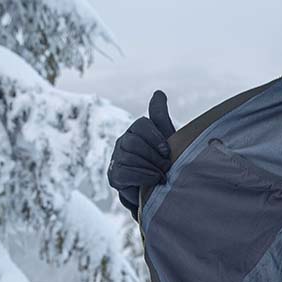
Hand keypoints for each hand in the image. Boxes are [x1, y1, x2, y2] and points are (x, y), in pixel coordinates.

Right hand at [107, 90, 176, 218]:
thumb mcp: (166, 138)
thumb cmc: (163, 160)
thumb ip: (159, 116)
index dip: (155, 137)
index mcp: (136, 130)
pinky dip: (142, 177)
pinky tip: (153, 181)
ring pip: (129, 157)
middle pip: (134, 142)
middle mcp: (123, 142)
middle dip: (153, 156)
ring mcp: (116, 158)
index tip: (168, 150)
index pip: (141, 125)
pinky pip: (125, 172)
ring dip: (150, 167)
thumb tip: (158, 92)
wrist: (158, 189)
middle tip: (166, 166)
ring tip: (161, 175)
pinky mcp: (114, 176)